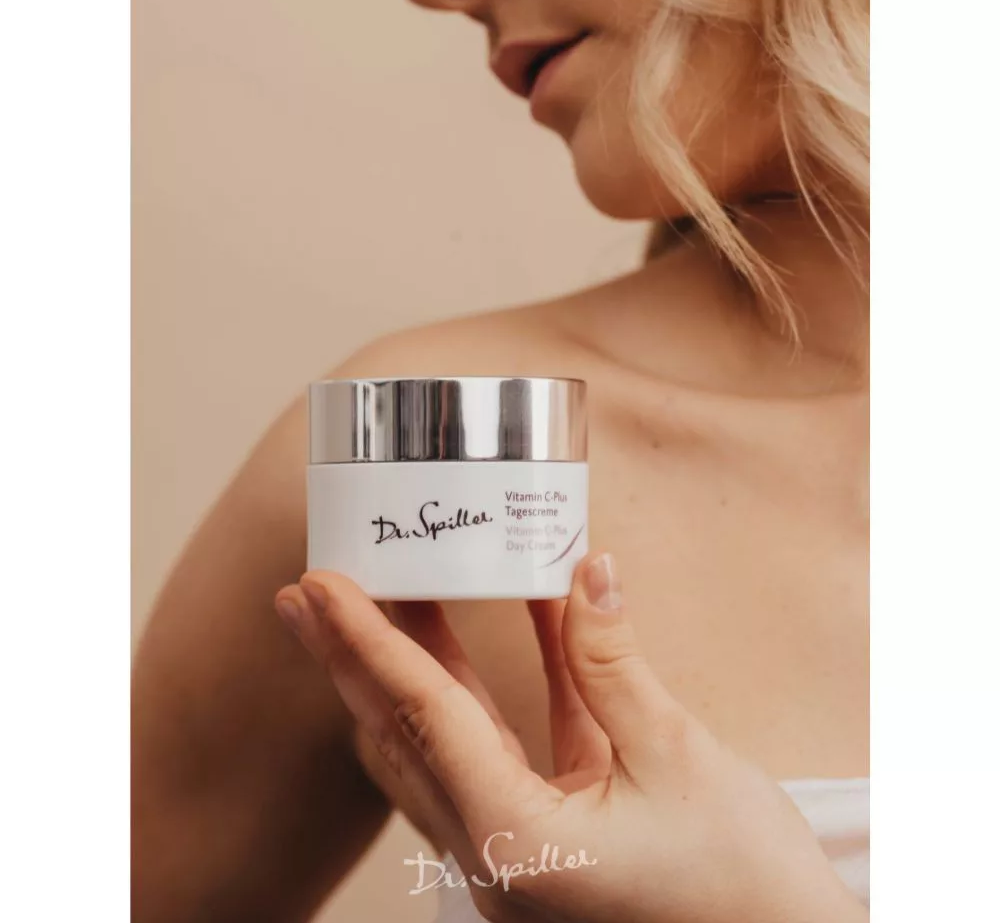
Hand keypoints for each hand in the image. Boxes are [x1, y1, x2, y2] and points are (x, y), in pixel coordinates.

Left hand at [275, 555, 864, 922]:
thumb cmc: (742, 886)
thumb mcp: (678, 758)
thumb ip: (615, 663)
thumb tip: (588, 571)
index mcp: (514, 839)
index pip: (422, 716)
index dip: (367, 640)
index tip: (321, 584)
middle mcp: (492, 852)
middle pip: (400, 734)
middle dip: (348, 658)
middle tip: (306, 592)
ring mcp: (510, 850)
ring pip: (435, 744)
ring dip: (404, 669)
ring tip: (375, 603)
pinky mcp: (541, 836)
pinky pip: (495, 747)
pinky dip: (489, 685)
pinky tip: (500, 622)